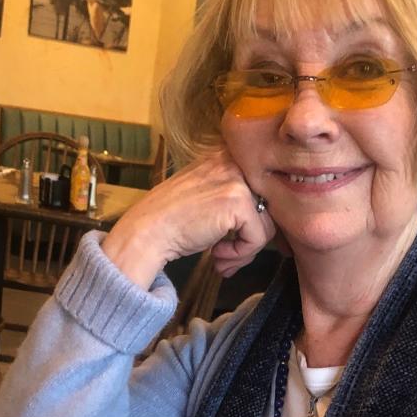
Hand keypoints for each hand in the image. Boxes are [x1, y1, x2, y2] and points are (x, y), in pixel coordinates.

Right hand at [102, 150, 277, 289]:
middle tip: (227, 257)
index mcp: (227, 156)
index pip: (262, 188)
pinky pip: (259, 237)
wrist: (147, 230)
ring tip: (221, 260)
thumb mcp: (206, 194)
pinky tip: (217, 256)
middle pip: (268, 206)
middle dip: (250, 239)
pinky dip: (241, 254)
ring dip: (245, 250)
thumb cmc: (171, 220)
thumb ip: (234, 197)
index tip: (234, 239)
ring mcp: (238, 180)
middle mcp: (234, 161)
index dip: (253, 219)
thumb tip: (267, 221)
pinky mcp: (239, 202)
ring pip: (267, 224)